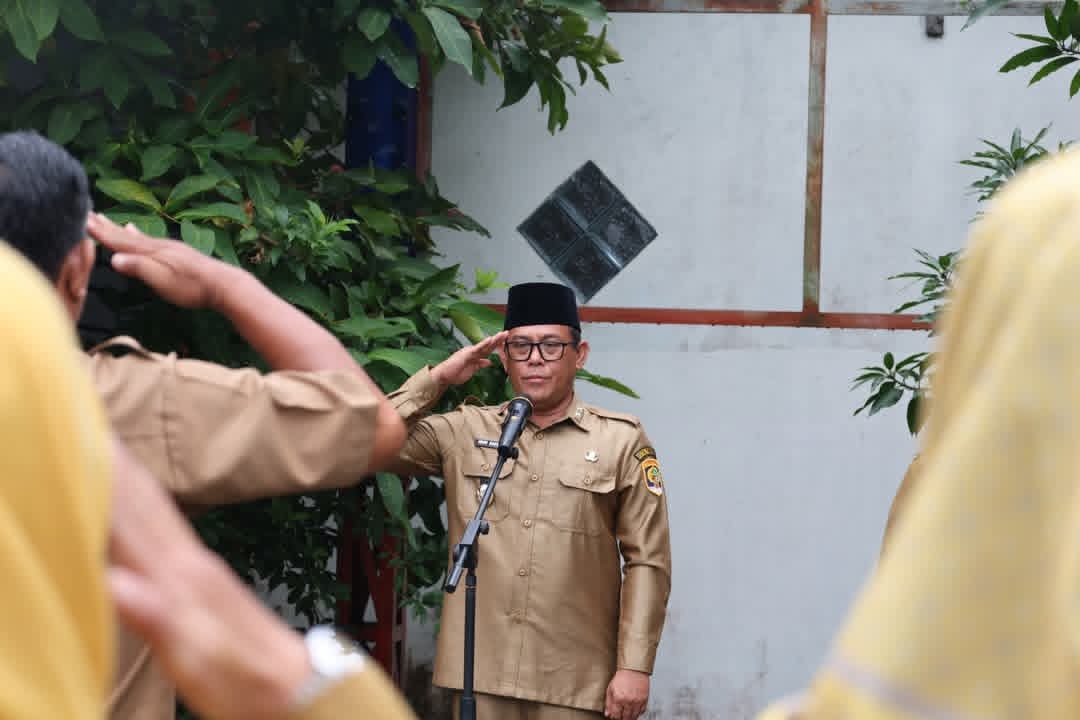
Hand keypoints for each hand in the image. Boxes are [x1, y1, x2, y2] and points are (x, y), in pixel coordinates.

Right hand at [87, 212, 233, 309]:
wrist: (224, 285)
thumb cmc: (192, 287)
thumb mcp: (163, 281)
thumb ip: (139, 268)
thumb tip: (114, 259)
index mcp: (151, 252)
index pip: (120, 241)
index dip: (101, 233)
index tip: (82, 220)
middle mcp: (158, 246)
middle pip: (126, 235)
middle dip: (107, 227)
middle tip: (88, 214)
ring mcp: (168, 249)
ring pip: (138, 237)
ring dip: (121, 230)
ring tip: (111, 221)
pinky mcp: (177, 254)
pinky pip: (150, 240)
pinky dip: (139, 235)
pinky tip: (138, 231)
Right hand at [108, 439, 310, 719]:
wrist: (296, 690)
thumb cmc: (246, 682)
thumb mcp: (197, 660)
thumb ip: (158, 619)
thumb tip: (115, 583)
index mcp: (182, 576)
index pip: (132, 516)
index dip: (105, 478)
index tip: (81, 437)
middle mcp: (191, 563)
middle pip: (145, 502)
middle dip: (115, 463)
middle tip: (87, 423)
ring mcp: (198, 570)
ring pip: (158, 511)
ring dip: (130, 478)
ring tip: (109, 448)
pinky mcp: (202, 584)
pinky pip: (166, 532)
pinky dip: (146, 509)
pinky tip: (140, 509)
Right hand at [430, 331, 507, 386]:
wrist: (444, 376)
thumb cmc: (455, 373)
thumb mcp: (472, 370)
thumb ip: (480, 365)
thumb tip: (489, 362)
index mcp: (475, 355)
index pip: (488, 349)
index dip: (497, 345)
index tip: (505, 341)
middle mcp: (473, 351)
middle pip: (488, 345)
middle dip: (498, 340)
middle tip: (507, 333)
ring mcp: (470, 352)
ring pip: (484, 345)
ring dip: (493, 340)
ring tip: (502, 334)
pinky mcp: (466, 354)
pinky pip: (477, 349)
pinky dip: (483, 344)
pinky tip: (490, 339)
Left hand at [604, 669, 649, 719]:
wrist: (634, 669)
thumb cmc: (622, 677)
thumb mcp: (610, 688)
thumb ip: (608, 703)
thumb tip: (607, 713)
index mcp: (618, 698)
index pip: (616, 715)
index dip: (614, 717)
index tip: (614, 715)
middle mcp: (628, 701)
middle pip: (625, 717)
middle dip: (622, 718)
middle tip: (621, 715)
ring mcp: (637, 701)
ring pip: (634, 716)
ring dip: (630, 717)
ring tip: (627, 714)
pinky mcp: (645, 700)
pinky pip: (642, 711)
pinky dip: (638, 713)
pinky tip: (634, 710)